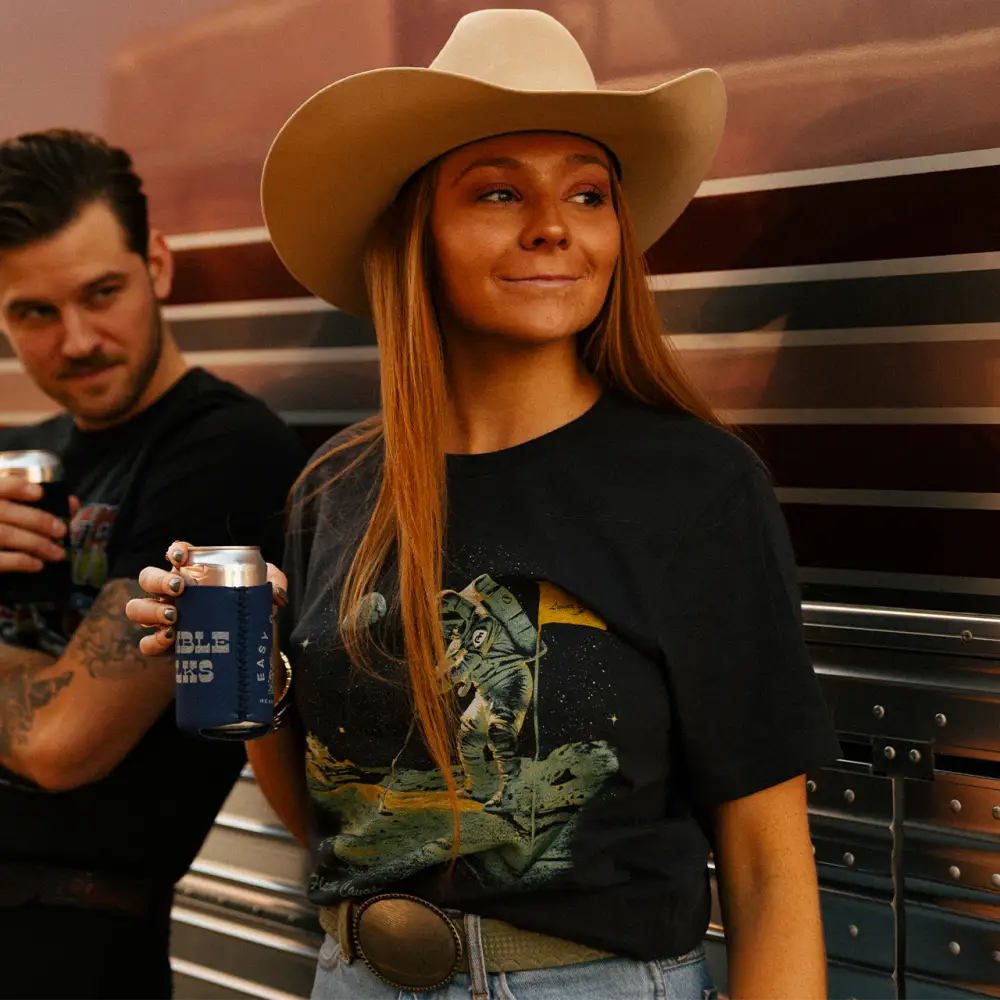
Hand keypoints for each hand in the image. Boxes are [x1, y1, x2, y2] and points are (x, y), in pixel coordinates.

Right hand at [0, 477, 68, 572]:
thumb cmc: (3, 521)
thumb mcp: (8, 506)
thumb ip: (32, 502)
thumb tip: (71, 502)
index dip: (18, 487)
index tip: (39, 493)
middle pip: (6, 511)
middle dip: (38, 520)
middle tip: (61, 530)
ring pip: (6, 535)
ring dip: (37, 544)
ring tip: (57, 553)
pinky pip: (0, 560)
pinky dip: (22, 561)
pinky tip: (38, 564)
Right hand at [125, 540, 288, 655]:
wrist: (250, 644)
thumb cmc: (251, 607)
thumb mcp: (265, 590)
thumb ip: (275, 583)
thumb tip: (277, 595)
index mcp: (194, 571)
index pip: (176, 553)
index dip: (174, 550)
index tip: (182, 556)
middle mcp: (173, 592)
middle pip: (148, 578)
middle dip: (157, 580)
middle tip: (179, 589)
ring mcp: (165, 618)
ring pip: (137, 608)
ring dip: (149, 610)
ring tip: (173, 617)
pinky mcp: (166, 645)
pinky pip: (146, 643)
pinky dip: (153, 641)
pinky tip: (170, 639)